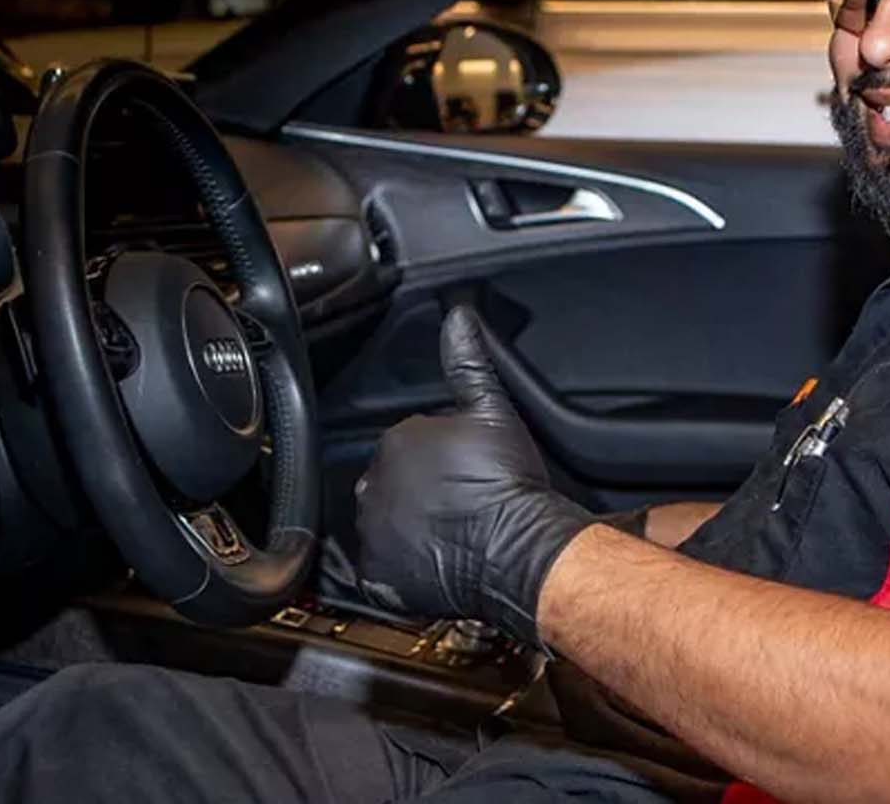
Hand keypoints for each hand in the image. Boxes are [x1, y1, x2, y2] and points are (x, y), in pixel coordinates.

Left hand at [354, 306, 592, 643]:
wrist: (516, 547)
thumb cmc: (506, 481)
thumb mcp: (491, 410)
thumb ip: (468, 362)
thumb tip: (458, 317)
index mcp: (396, 441)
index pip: (409, 446)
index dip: (438, 460)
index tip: (464, 472)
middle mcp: (373, 483)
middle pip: (394, 484)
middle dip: (420, 492)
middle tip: (460, 503)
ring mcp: (374, 531)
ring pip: (386, 523)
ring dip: (410, 527)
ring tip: (451, 533)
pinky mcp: (379, 573)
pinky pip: (383, 568)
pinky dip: (402, 567)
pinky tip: (435, 562)